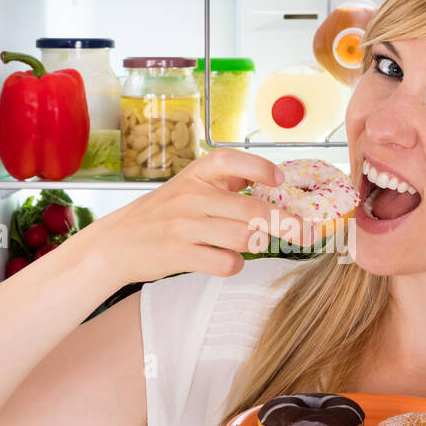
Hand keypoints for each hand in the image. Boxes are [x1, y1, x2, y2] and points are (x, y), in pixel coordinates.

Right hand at [80, 149, 303, 285]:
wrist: (117, 242)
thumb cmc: (163, 214)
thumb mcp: (189, 186)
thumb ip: (226, 182)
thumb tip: (275, 182)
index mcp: (197, 174)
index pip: (233, 160)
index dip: (261, 169)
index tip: (280, 180)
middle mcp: (192, 196)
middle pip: (254, 210)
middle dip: (288, 224)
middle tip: (307, 234)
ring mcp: (185, 226)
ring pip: (244, 238)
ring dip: (256, 245)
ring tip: (248, 244)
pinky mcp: (179, 254)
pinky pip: (226, 263)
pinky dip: (234, 265)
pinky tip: (227, 260)